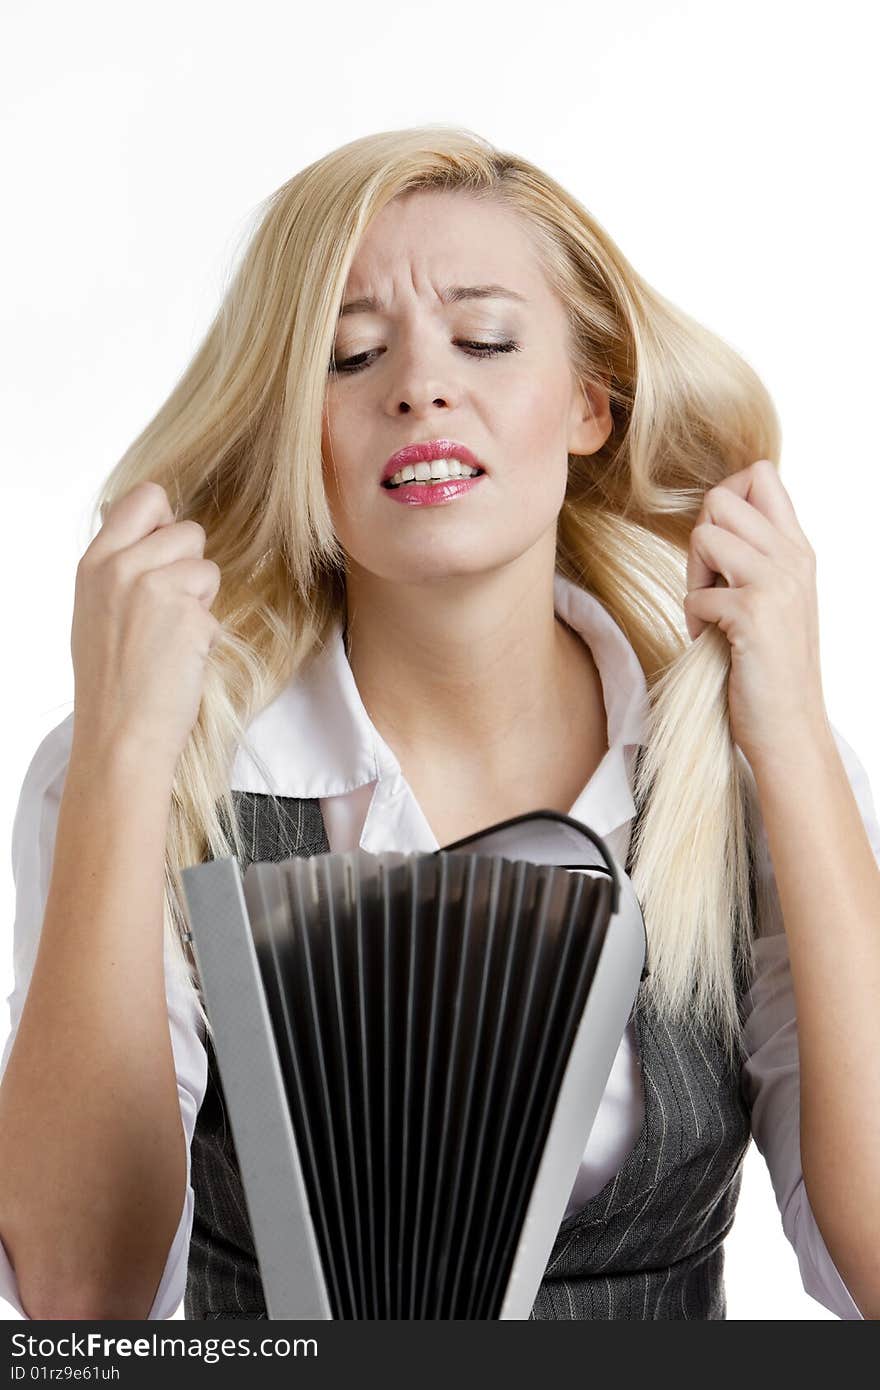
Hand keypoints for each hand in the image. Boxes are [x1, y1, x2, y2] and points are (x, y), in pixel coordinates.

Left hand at [683, 458, 829, 772]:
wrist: (789, 725)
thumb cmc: (770, 665)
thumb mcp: (773, 597)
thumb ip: (752, 554)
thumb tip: (711, 515)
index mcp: (798, 549)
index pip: (761, 474)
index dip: (724, 498)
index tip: (719, 545)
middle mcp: (793, 558)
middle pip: (722, 498)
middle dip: (699, 539)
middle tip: (707, 584)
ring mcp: (776, 583)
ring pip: (705, 535)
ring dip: (693, 577)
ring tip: (707, 613)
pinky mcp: (753, 614)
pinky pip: (696, 592)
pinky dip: (693, 619)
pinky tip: (709, 641)